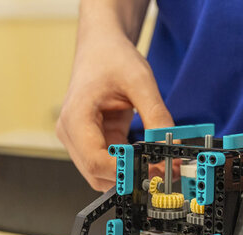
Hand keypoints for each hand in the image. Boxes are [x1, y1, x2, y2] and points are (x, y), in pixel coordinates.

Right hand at [57, 2, 172, 190]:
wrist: (101, 47)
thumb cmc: (113, 58)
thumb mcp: (141, 82)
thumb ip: (156, 116)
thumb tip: (171, 147)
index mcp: (76, 116)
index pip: (95, 160)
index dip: (124, 172)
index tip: (152, 171)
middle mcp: (71, 132)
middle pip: (96, 173)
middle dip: (130, 177)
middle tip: (163, 173)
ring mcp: (79, 139)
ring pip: (102, 175)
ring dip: (130, 175)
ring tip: (160, 165)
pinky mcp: (92, 141)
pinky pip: (110, 164)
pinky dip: (130, 166)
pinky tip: (151, 160)